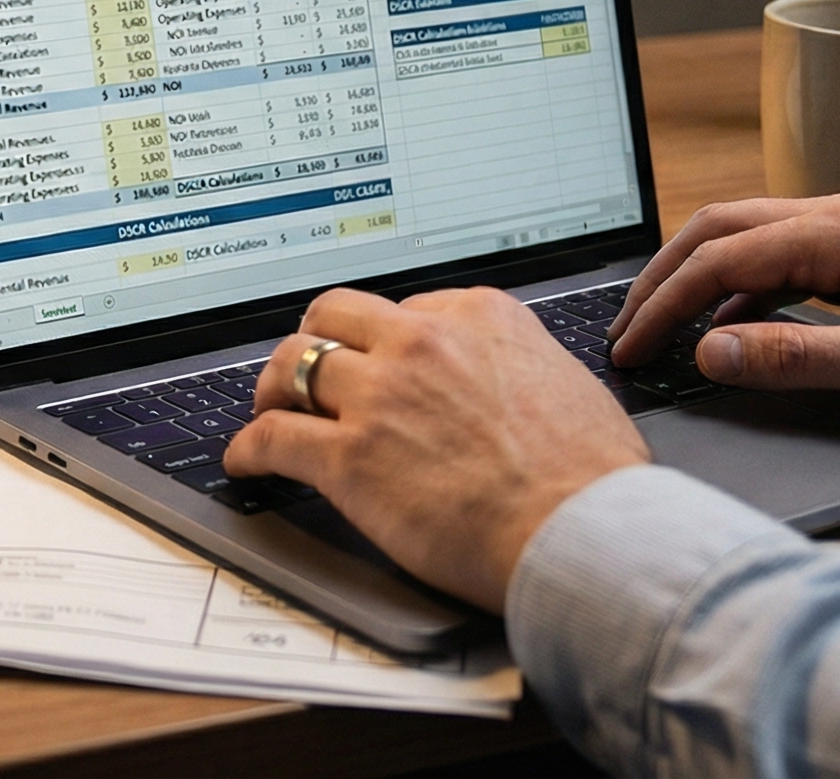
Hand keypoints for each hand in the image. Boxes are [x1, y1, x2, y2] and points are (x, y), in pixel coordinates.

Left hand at [223, 286, 648, 612]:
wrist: (585, 532)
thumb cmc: (592, 477)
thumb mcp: (564, 380)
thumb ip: (517, 366)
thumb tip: (506, 382)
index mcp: (478, 316)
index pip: (404, 308)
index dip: (381, 339)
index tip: (374, 359)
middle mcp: (421, 342)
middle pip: (335, 315)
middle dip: (318, 341)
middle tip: (311, 371)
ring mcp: (380, 395)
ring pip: (294, 363)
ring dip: (276, 386)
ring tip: (270, 407)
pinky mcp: (349, 457)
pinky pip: (272, 436)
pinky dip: (249, 447)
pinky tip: (246, 459)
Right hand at [608, 192, 839, 423]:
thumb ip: (790, 358)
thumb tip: (709, 350)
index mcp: (839, 231)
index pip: (720, 258)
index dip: (665, 303)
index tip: (632, 344)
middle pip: (721, 228)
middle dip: (664, 276)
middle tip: (628, 326)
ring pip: (749, 237)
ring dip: (699, 277)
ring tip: (665, 324)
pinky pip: (782, 257)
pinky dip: (741, 287)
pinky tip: (735, 328)